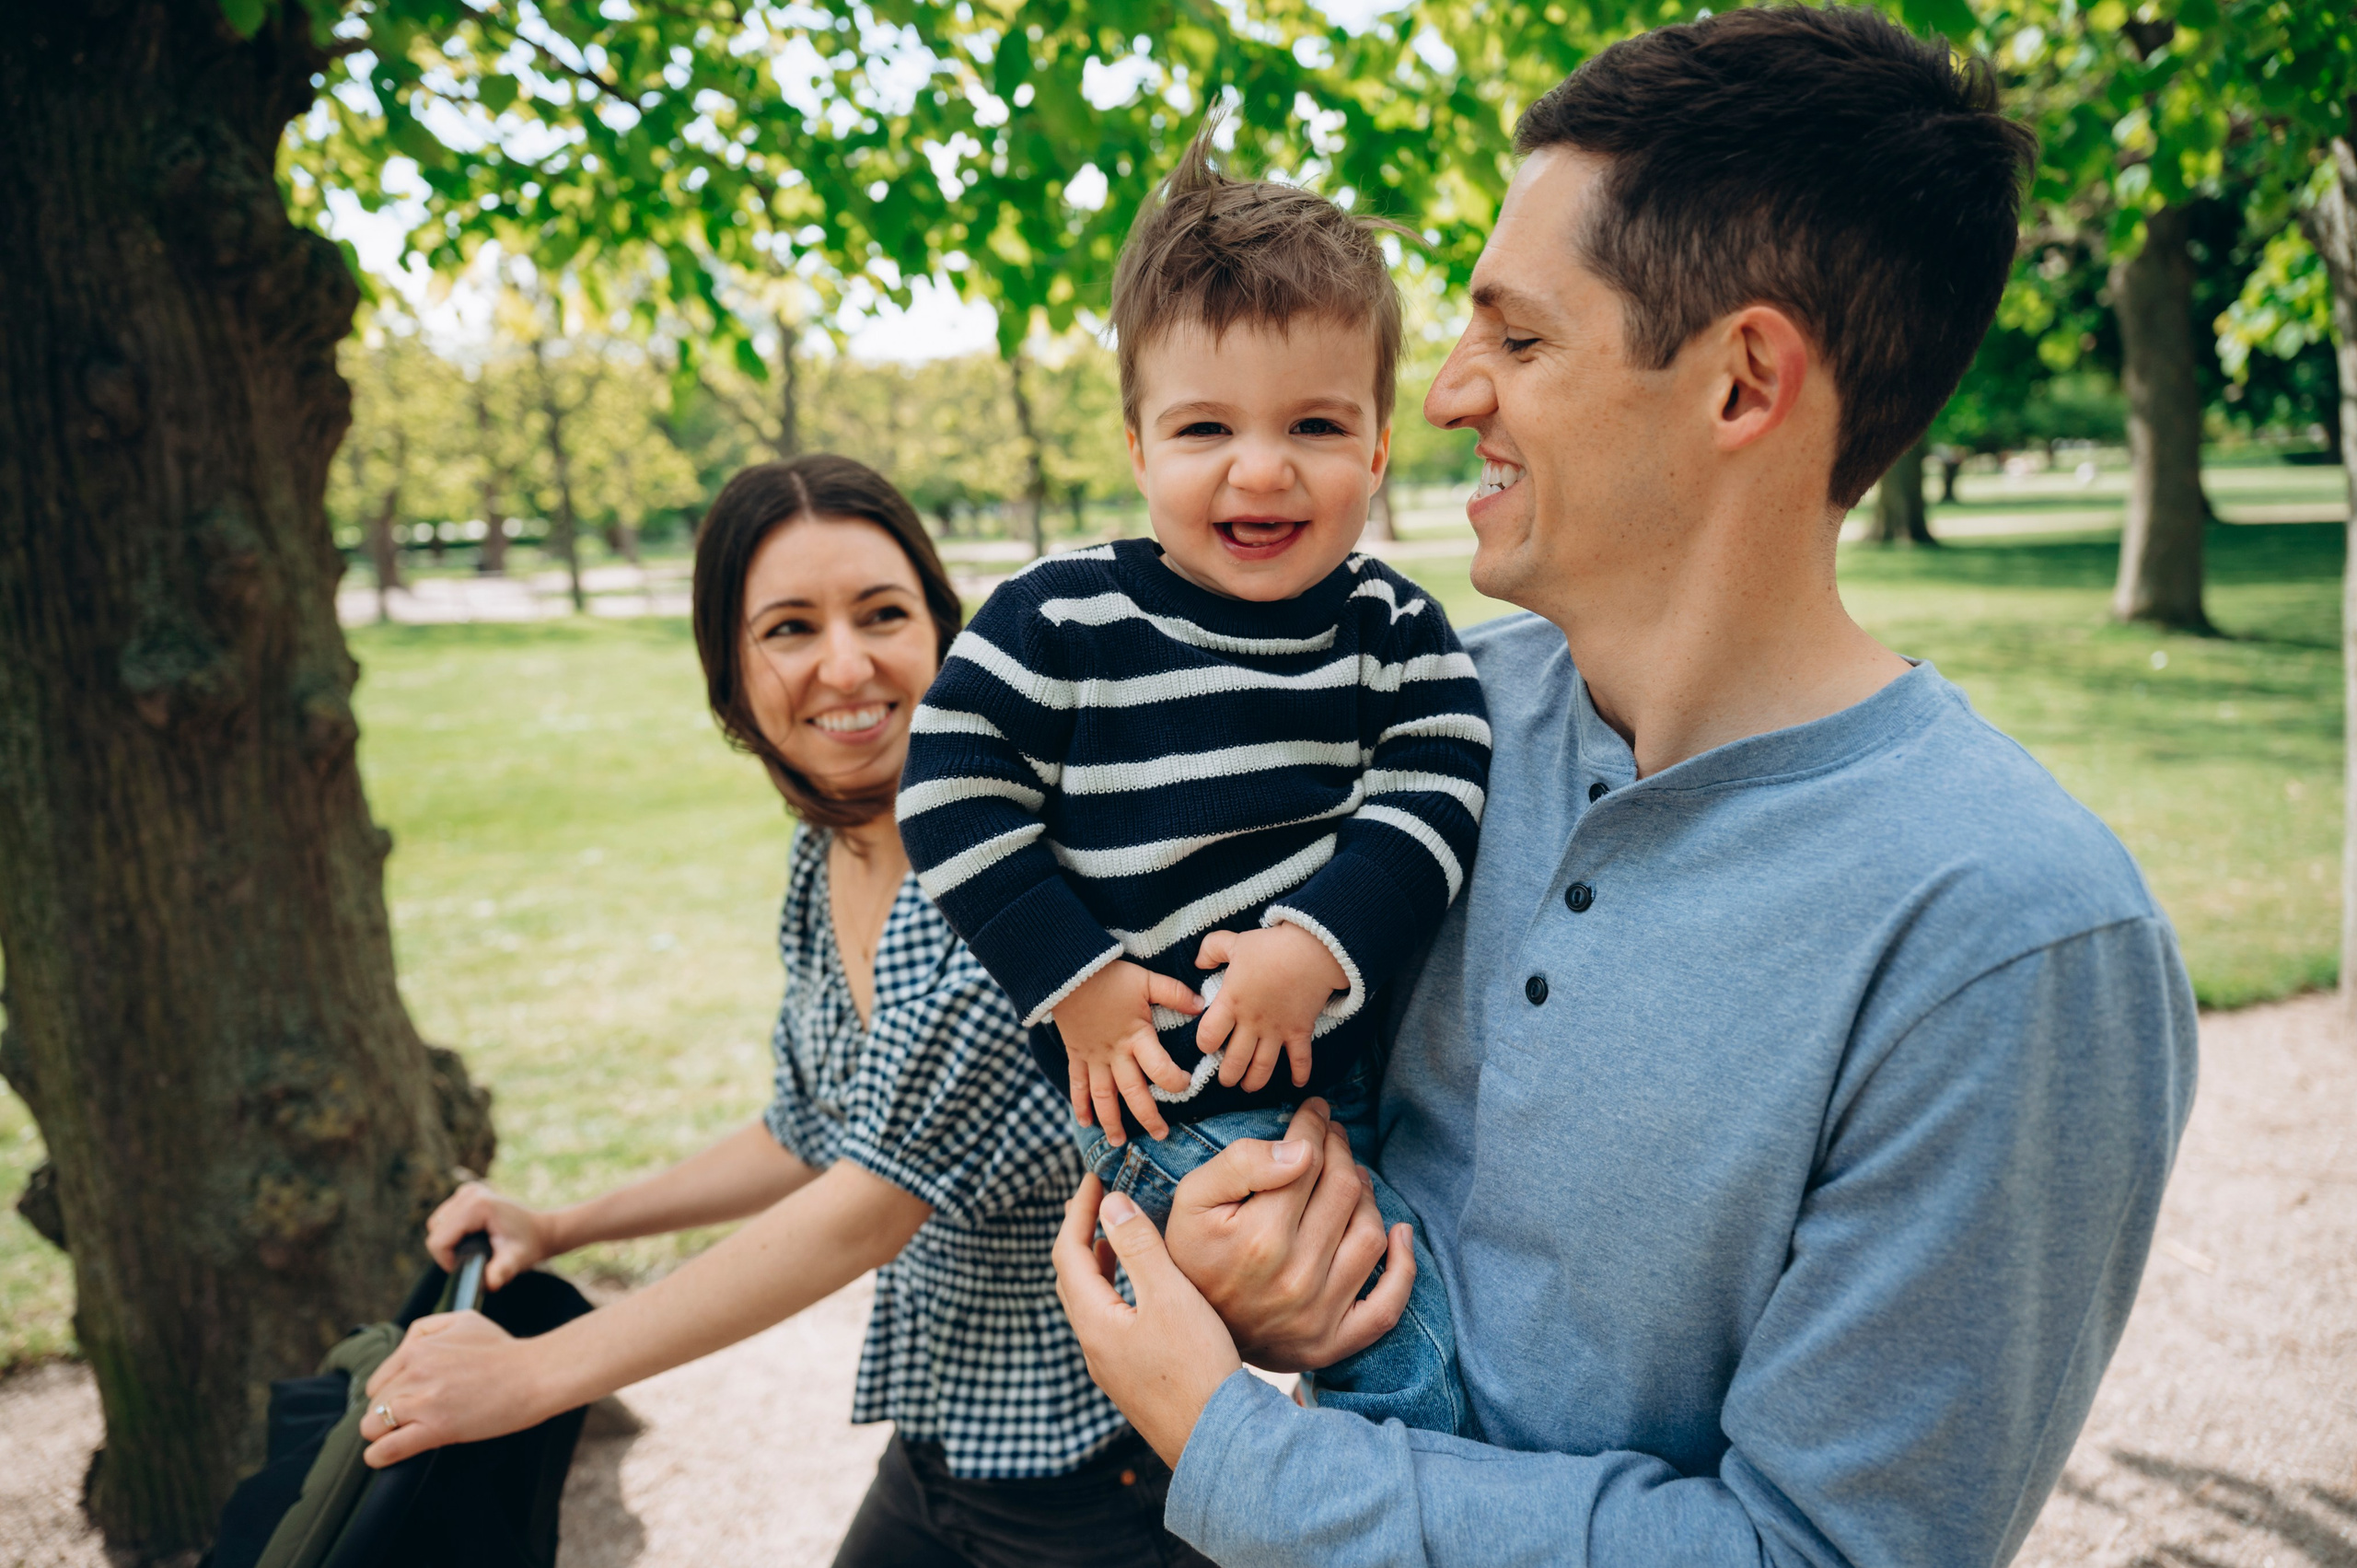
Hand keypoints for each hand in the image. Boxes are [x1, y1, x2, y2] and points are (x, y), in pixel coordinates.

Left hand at [358, 1311, 559, 1466]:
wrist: (537, 1373)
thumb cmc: (505, 1350)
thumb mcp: (464, 1321)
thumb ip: (427, 1329)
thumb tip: (405, 1349)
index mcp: (418, 1346)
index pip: (378, 1380)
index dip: (390, 1395)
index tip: (406, 1403)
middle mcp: (415, 1370)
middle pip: (374, 1404)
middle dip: (388, 1414)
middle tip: (412, 1420)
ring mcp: (424, 1400)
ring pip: (371, 1426)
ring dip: (383, 1434)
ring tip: (403, 1437)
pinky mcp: (436, 1427)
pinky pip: (387, 1448)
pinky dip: (379, 1456)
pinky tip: (383, 1457)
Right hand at [426, 1181, 559, 1291]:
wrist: (538, 1230)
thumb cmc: (528, 1245)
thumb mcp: (516, 1260)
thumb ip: (502, 1271)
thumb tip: (490, 1283)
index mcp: (477, 1205)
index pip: (439, 1240)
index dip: (446, 1260)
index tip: (467, 1267)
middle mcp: (470, 1193)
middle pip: (435, 1230)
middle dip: (448, 1250)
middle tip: (472, 1259)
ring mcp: (468, 1190)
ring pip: (436, 1224)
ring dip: (449, 1241)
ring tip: (473, 1249)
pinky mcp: (466, 1193)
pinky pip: (444, 1218)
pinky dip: (452, 1232)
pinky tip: (472, 1238)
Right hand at [1053, 960, 1203, 1143]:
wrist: (1066, 972)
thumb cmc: (1109, 975)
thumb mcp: (1146, 980)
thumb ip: (1174, 993)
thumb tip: (1203, 1006)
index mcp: (1136, 1037)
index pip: (1159, 1068)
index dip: (1174, 1080)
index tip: (1186, 1084)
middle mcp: (1115, 1054)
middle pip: (1132, 1093)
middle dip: (1147, 1116)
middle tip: (1161, 1135)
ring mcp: (1093, 1058)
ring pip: (1102, 1097)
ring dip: (1111, 1121)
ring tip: (1119, 1142)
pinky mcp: (1076, 1055)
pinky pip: (1077, 1084)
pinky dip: (1079, 1104)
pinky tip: (1085, 1122)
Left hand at [1053, 1175, 1242, 1467]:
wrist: (1220, 1443)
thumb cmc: (1197, 1370)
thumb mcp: (1171, 1297)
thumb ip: (1139, 1247)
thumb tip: (1110, 1203)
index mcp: (1094, 1322)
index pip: (1068, 1252)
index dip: (1077, 1210)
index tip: (1095, 1177)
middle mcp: (1094, 1346)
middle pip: (1074, 1277)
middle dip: (1084, 1232)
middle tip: (1100, 1198)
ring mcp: (1112, 1366)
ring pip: (1093, 1301)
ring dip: (1101, 1261)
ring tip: (1119, 1232)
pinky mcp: (1134, 1378)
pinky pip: (1112, 1320)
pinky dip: (1119, 1288)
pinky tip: (1147, 1287)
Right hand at [1163, 1097, 1412, 1371]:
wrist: (1190, 1330)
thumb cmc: (1191, 1254)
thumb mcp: (1192, 1199)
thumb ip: (1242, 1164)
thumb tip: (1302, 1151)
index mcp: (1260, 1237)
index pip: (1310, 1161)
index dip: (1315, 1126)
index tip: (1316, 1111)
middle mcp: (1296, 1276)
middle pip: (1345, 1190)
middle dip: (1340, 1151)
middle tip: (1332, 1136)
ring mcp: (1318, 1314)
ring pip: (1371, 1234)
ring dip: (1367, 1196)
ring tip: (1350, 1178)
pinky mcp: (1333, 1343)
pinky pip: (1388, 1305)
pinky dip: (1404, 1267)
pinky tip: (1399, 1234)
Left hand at [1194, 925, 1347, 1093]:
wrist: (1312, 949)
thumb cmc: (1270, 946)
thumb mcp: (1234, 942)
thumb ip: (1211, 950)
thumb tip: (1197, 962)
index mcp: (1231, 1002)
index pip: (1208, 1036)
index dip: (1204, 1044)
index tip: (1207, 1045)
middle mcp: (1252, 1022)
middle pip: (1234, 1061)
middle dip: (1227, 1076)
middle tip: (1225, 1080)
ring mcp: (1277, 1030)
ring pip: (1262, 1067)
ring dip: (1254, 1082)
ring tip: (1248, 1087)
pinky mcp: (1300, 1031)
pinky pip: (1301, 1059)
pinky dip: (1300, 1074)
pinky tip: (1297, 1083)